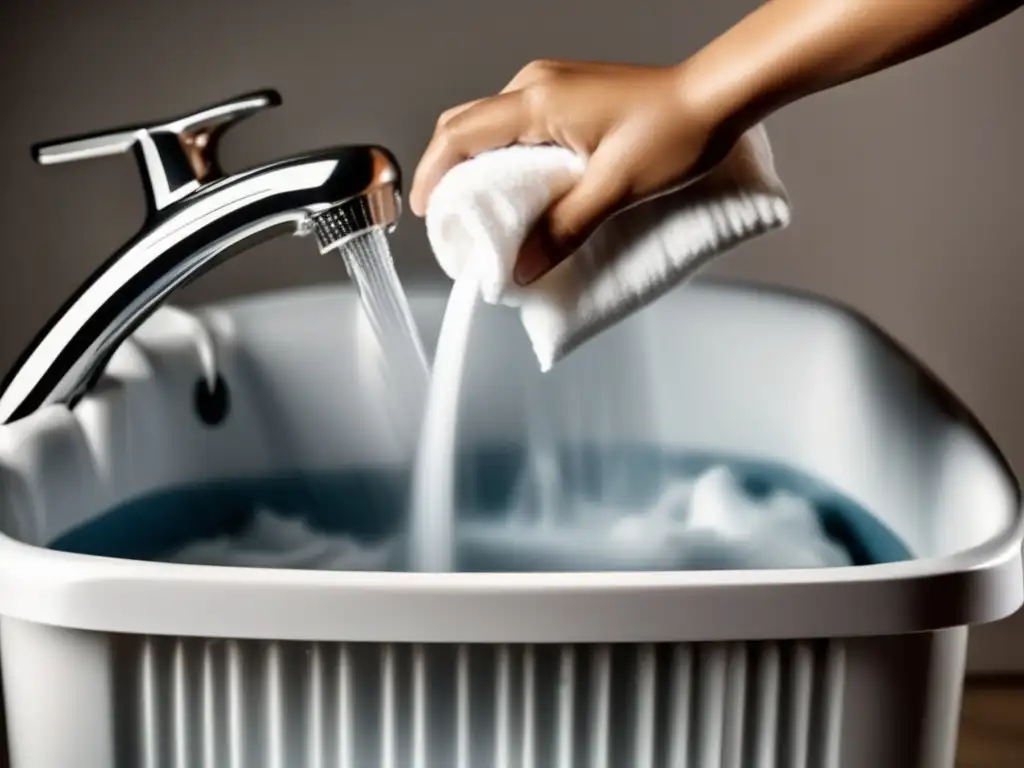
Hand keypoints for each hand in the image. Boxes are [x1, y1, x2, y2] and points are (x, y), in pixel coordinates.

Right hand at [409, 60, 733, 285]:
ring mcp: (551, 88)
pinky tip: (519, 191)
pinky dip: (505, 159)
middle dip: (448, 173)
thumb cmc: (676, 131)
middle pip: (465, 127)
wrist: (717, 97)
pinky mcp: (568, 97)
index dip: (432, 175)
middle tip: (451, 220)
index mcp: (537, 101)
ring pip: (490, 127)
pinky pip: (518, 126)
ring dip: (478, 168)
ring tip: (483, 214)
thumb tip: (522, 266)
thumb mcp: (615, 189)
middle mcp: (536, 86)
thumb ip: (563, 229)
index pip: (459, 135)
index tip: (427, 214)